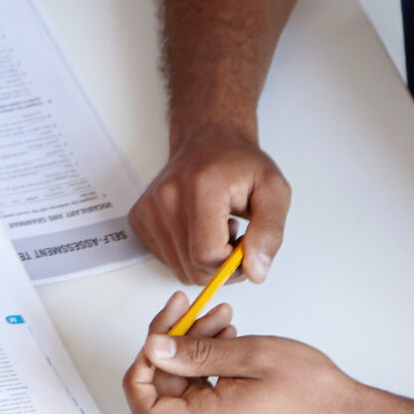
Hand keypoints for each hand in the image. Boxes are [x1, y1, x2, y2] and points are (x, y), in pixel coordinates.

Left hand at [122, 293, 362, 413]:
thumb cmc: (311, 392)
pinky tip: (226, 338)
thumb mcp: (251, 356)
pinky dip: (208, 362)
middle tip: (196, 309)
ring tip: (221, 318)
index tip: (156, 341)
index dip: (140, 374)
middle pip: (166, 387)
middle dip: (175, 342)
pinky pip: (203, 391)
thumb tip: (156, 348)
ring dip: (194, 347)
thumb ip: (198, 352)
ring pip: (185, 385)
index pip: (146, 412)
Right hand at [129, 130, 288, 286]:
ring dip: (204, 260)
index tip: (245, 244)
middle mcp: (167, 197)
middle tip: (234, 234)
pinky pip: (167, 259)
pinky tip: (197, 230)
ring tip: (216, 229)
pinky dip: (186, 254)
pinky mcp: (139, 218)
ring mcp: (149, 208)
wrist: (209, 141)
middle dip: (222, 264)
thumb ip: (269, 232)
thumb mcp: (273, 191)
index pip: (208, 255)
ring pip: (180, 269)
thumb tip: (255, 271)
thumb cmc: (239, 164)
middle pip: (193, 268)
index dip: (233, 263)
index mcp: (201, 187)